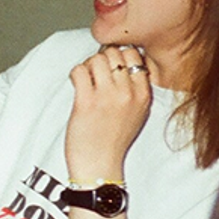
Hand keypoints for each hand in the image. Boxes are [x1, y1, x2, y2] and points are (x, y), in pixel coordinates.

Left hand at [65, 45, 154, 181]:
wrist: (100, 165)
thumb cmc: (114, 140)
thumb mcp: (137, 112)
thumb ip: (134, 88)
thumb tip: (122, 61)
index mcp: (143, 94)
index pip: (134, 55)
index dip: (119, 55)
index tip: (110, 67)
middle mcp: (128, 93)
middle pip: (114, 53)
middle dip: (102, 59)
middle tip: (95, 75)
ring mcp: (107, 96)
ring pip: (96, 58)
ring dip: (87, 66)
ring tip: (86, 81)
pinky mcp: (86, 101)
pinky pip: (79, 70)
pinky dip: (75, 74)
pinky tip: (77, 86)